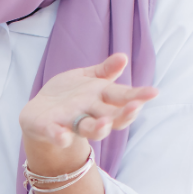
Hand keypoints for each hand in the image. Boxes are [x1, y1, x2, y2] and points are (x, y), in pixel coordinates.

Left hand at [19, 53, 157, 150]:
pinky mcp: (50, 129)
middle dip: (123, 114)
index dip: (138, 96)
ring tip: (104, 123)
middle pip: (111, 117)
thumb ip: (105, 71)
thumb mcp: (86, 79)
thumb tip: (123, 57)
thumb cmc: (68, 96)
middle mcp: (89, 114)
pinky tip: (62, 136)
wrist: (38, 113)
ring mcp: (70, 123)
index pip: (122, 98)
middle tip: (135, 107)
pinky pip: (56, 134)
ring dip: (98, 127)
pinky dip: (60, 136)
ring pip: (89, 128)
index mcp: (99, 99)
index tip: (154, 92)